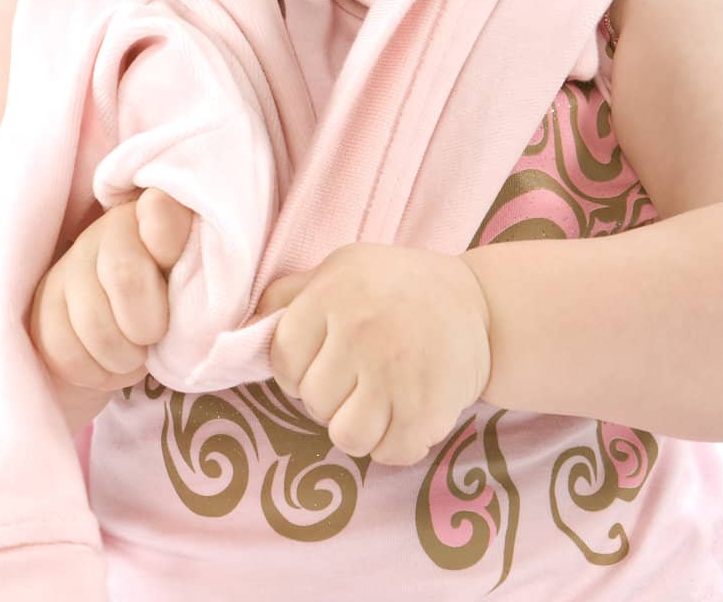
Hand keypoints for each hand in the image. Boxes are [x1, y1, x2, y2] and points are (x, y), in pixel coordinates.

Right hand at [28, 187, 193, 398]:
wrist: (123, 347)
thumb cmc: (174, 313)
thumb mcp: (198, 289)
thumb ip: (203, 273)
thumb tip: (204, 288)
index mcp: (158, 215)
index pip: (160, 211)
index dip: (168, 241)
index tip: (170, 267)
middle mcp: (109, 229)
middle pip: (125, 274)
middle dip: (147, 324)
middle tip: (156, 338)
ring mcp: (70, 265)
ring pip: (93, 321)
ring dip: (124, 357)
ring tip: (136, 357)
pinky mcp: (43, 305)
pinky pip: (65, 348)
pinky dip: (96, 372)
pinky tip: (110, 364)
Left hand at [255, 242, 491, 466]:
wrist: (482, 304)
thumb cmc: (399, 286)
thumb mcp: (343, 268)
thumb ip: (291, 294)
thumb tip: (240, 330)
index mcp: (334, 291)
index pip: (282, 359)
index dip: (297, 370)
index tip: (324, 362)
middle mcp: (360, 329)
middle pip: (313, 401)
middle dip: (332, 397)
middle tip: (363, 375)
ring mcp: (394, 370)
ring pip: (344, 436)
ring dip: (361, 426)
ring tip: (382, 398)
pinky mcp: (426, 407)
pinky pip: (387, 453)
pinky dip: (395, 443)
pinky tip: (407, 412)